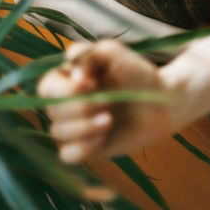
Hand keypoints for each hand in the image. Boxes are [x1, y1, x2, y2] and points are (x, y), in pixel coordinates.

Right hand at [38, 39, 176, 162]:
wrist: (162, 101)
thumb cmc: (137, 74)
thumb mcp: (114, 53)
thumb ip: (88, 53)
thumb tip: (73, 76)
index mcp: (67, 79)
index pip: (46, 88)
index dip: (65, 89)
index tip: (92, 84)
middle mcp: (65, 104)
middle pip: (51, 110)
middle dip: (80, 107)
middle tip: (108, 102)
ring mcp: (74, 127)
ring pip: (57, 133)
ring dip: (83, 127)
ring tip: (109, 120)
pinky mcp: (86, 148)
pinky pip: (67, 155)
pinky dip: (82, 148)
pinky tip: (103, 138)